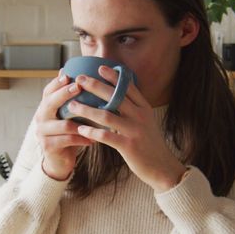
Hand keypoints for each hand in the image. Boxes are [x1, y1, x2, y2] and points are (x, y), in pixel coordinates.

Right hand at [33, 74, 92, 179]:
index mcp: (45, 107)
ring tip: (96, 119)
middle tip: (78, 87)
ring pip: (63, 124)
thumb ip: (73, 100)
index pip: (48, 91)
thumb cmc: (68, 134)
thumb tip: (83, 78)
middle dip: (65, 94)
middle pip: (50, 102)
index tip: (69, 75)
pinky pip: (68, 140)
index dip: (57, 83)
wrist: (60, 160)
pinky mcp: (48, 146)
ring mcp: (42, 132)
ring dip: (81, 122)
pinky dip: (82, 138)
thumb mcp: (69, 115)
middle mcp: (40, 118)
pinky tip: (93, 139)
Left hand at [65, 65, 186, 191]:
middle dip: (95, 86)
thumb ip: (133, 108)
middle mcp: (140, 116)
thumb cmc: (149, 143)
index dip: (114, 77)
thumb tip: (115, 96)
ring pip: (107, 115)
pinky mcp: (129, 146)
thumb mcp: (145, 122)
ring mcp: (135, 131)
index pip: (128, 87)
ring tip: (72, 105)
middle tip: (80, 79)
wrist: (162, 166)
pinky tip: (81, 129)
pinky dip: (92, 132)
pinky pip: (107, 136)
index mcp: (144, 108)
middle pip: (116, 96)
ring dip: (87, 109)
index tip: (100, 67)